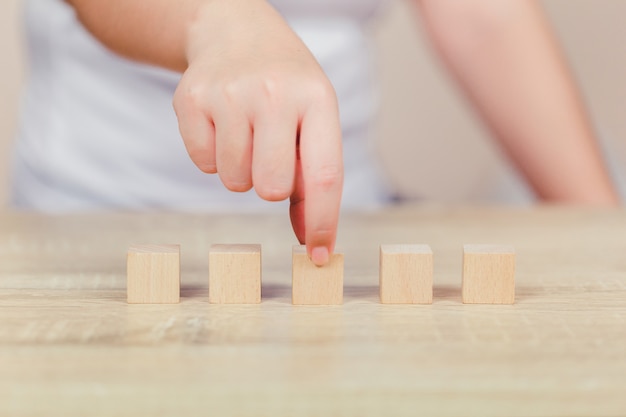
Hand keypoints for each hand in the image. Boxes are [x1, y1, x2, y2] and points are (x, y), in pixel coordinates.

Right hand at [173, 0, 342, 264]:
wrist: (236, 32)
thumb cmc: (285, 87)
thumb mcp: (313, 118)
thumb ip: (313, 180)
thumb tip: (310, 243)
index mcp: (316, 99)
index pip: (324, 176)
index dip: (322, 224)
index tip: (318, 256)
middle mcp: (273, 93)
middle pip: (271, 189)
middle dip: (271, 185)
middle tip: (270, 155)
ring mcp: (228, 93)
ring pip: (234, 181)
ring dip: (242, 170)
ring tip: (247, 132)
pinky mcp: (190, 98)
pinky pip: (203, 164)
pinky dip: (214, 156)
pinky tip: (223, 124)